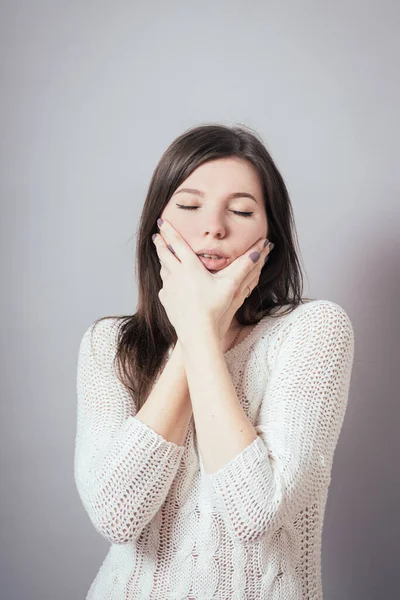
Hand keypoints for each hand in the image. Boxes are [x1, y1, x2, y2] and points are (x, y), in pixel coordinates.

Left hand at [152, 218, 272, 341]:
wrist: (196, 331)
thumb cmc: (214, 308)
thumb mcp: (231, 285)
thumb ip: (245, 265)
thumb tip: (262, 247)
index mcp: (190, 266)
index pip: (176, 243)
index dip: (169, 231)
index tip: (162, 222)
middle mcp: (176, 274)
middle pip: (164, 253)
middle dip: (160, 243)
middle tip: (156, 235)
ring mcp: (168, 287)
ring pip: (163, 269)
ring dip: (163, 261)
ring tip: (163, 257)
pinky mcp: (165, 300)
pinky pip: (164, 287)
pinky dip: (167, 281)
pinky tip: (170, 284)